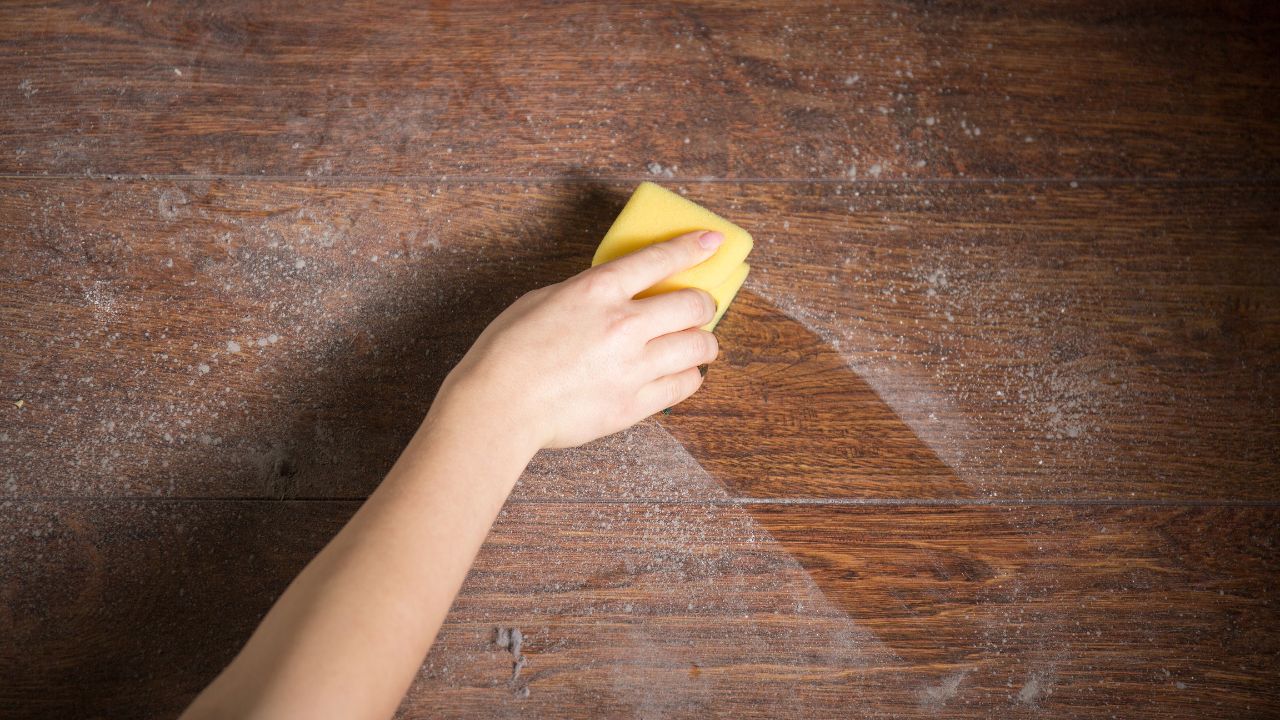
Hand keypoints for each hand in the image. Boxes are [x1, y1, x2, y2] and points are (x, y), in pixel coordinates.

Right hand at [432, 230, 724, 450]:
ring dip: (702, 343)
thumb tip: (614, 296)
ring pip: (700, 347)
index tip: (712, 242)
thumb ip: (587, 295)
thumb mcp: (543, 300)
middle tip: (699, 309)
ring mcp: (633, 366)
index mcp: (597, 291)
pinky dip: (688, 376)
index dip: (693, 247)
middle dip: (703, 304)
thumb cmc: (508, 352)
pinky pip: (684, 385)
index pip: (660, 259)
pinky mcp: (634, 404)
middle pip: (694, 305)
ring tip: (694, 345)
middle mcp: (623, 324)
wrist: (499, 406)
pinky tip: (678, 374)